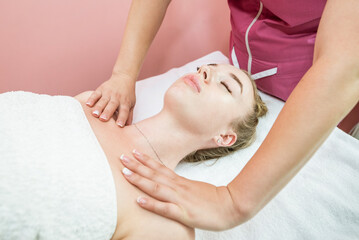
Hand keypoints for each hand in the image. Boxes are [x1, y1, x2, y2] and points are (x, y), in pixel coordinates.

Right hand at [86, 72, 135, 126]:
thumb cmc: (127, 94)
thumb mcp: (131, 104)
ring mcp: (109, 92)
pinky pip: (96, 94)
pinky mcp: (101, 89)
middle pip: (112, 106)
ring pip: (103, 100)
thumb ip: (129, 115)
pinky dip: (92, 99)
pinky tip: (88, 104)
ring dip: (98, 107)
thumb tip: (128, 127)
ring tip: (94, 114)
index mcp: (125, 102)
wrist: (124, 77)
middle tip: (103, 119)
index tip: (119, 125)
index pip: (124, 111)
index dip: (122, 118)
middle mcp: (117, 97)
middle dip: (107, 112)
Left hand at [119, 150, 245, 229]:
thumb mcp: (195, 189)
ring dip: (140, 180)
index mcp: (180, 182)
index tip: (133, 152)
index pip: (160, 168)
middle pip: (154, 174)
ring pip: (156, 188)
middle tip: (121, 157)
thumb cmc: (214, 198)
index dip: (145, 160)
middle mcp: (178, 187)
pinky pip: (165, 208)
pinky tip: (138, 200)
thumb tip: (170, 185)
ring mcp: (180, 199)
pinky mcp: (184, 213)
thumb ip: (181, 187)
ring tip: (125, 173)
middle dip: (136, 166)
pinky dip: (151, 204)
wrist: (233, 205)